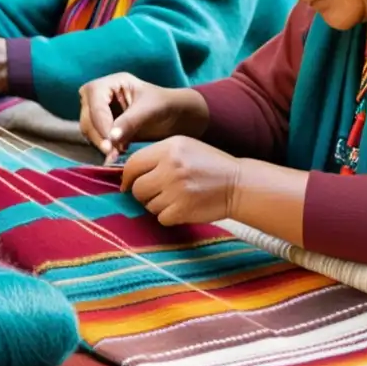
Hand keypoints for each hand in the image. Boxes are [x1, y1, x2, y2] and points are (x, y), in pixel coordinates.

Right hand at [79, 73, 208, 163]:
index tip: (109, 143)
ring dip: (100, 143)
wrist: (174, 117)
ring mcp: (100, 110)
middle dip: (99, 135)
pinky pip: (94, 137)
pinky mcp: (102, 125)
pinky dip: (103, 146)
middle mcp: (101, 94)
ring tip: (116, 154)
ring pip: (88, 128)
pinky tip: (116, 152)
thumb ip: (129, 122)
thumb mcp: (148, 110)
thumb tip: (111, 138)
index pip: (96, 101)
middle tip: (111, 153)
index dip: (100, 122)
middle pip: (88, 115)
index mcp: (112, 82)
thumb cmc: (164, 105)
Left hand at [121, 137, 241, 226]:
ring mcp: (177, 189)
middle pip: (137, 187)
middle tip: (156, 193)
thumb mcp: (185, 147)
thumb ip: (158, 155)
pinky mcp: (183, 209)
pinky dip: (169, 216)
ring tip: (175, 198)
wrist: (238, 185)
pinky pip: (161, 218)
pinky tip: (182, 208)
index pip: (133, 163)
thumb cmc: (210, 166)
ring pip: (148, 205)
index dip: (127, 177)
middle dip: (142, 194)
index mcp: (170, 148)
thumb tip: (129, 172)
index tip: (127, 184)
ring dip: (157, 205)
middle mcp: (171, 167)